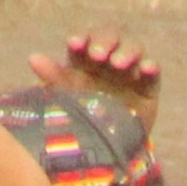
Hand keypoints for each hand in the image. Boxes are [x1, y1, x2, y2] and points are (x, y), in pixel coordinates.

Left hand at [34, 33, 160, 136]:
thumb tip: (33, 57)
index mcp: (85, 58)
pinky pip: (153, 72)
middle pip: (111, 36)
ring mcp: (130, 70)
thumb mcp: (67, 97)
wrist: (107, 149)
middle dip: (104, 41)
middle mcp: (109, 59)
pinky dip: (151, 67)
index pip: (85, 38)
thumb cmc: (82, 117)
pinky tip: (147, 69)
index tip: (75, 44)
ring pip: (134, 47)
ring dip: (127, 51)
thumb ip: (53, 77)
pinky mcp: (148, 86)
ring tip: (119, 64)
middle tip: (98, 55)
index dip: (82, 37)